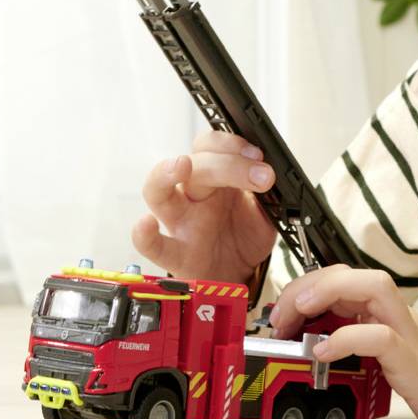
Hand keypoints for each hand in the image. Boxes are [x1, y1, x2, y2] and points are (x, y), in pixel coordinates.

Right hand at [132, 129, 277, 285]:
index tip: (259, 156)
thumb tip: (274, 175)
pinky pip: (151, 244)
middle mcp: (193, 194)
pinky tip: (146, 224)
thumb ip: (269, 194)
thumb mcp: (265, 210)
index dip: (233, 144)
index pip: (212, 146)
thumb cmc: (244, 236)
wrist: (240, 273)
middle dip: (227, 162)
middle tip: (260, 174)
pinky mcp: (174, 254)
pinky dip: (143, 235)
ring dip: (165, 173)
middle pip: (195, 163)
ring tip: (181, 165)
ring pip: (157, 190)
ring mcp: (180, 222)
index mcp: (216, 178)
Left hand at [269, 265, 417, 418]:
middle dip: (310, 284)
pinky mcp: (415, 363)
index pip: (343, 279)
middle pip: (355, 274)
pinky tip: (324, 351)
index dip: (306, 287)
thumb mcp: (380, 361)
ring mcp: (409, 335)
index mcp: (384, 314)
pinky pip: (381, 337)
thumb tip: (307, 344)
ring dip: (329, 291)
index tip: (280, 314)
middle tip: (281, 315)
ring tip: (298, 313)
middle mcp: (396, 316)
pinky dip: (348, 337)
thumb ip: (352, 346)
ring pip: (374, 287)